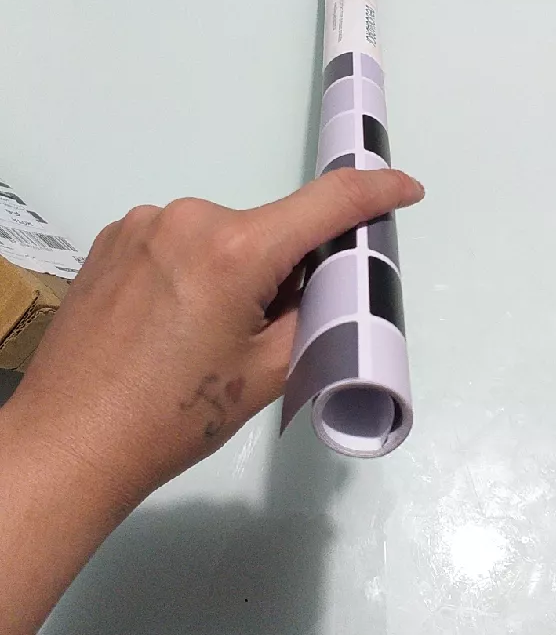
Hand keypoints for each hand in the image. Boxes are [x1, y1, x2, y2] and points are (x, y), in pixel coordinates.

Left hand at [8, 169, 423, 510]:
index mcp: (232, 250)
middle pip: (267, 230)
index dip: (376, 193)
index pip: (326, 204)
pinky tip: (167, 328)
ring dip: (233, 272)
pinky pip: (177, 244)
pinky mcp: (110, 241)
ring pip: (220, 239)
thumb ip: (312, 312)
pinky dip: (191, 273)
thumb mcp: (266, 373)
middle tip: (264, 335)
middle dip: (283, 269)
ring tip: (200, 342)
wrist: (70, 444)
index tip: (406, 190)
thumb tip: (319, 276)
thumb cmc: (172, 419)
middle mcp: (185, 219)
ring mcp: (141, 225)